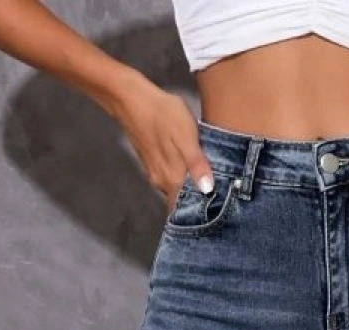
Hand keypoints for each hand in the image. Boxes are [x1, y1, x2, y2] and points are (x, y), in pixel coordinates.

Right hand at [111, 69, 214, 205]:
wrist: (131, 97)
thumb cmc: (161, 113)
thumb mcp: (186, 136)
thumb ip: (197, 165)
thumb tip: (207, 189)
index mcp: (172, 179)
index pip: (185, 210)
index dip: (200, 213)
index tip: (215, 209)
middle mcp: (161, 181)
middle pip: (181, 201)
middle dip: (197, 201)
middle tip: (217, 194)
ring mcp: (154, 173)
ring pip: (175, 189)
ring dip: (189, 187)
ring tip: (207, 178)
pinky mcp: (150, 162)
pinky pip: (168, 177)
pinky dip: (179, 176)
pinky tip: (189, 164)